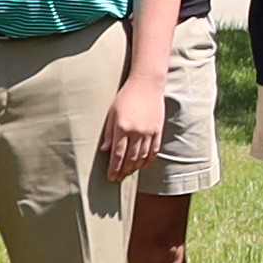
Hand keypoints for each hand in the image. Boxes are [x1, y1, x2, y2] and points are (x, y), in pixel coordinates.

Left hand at [99, 72, 166, 191]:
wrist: (147, 84)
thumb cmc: (126, 96)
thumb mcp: (112, 112)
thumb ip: (108, 132)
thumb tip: (104, 150)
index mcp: (123, 127)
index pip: (117, 154)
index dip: (114, 168)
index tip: (111, 177)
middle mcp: (137, 131)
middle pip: (130, 158)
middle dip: (123, 171)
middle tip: (118, 179)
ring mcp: (149, 131)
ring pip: (142, 156)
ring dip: (134, 168)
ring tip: (128, 174)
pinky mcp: (158, 130)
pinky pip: (154, 150)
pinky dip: (148, 160)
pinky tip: (143, 166)